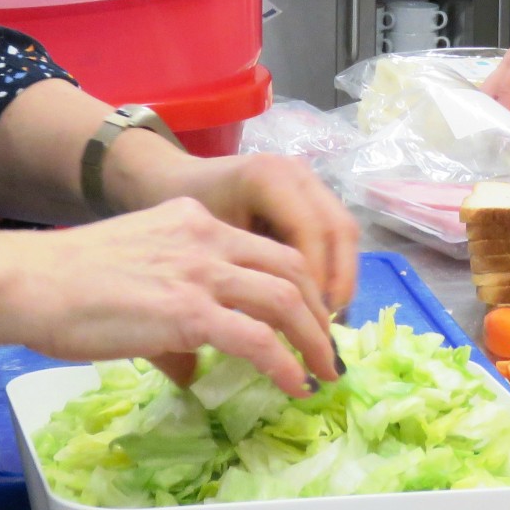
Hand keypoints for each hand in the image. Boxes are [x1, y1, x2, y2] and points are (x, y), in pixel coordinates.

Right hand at [9, 197, 341, 395]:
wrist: (27, 282)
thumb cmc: (64, 287)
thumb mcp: (134, 276)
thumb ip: (173, 316)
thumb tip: (193, 367)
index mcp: (193, 221)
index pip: (265, 247)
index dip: (298, 285)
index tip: (308, 319)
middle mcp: (205, 236)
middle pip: (290, 267)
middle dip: (318, 310)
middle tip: (328, 348)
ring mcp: (199, 272)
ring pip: (285, 297)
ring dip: (314, 338)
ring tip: (324, 371)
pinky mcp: (188, 311)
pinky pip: (257, 338)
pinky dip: (284, 363)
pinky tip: (293, 384)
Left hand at [166, 150, 359, 316]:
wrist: (167, 180)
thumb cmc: (175, 218)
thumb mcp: (202, 250)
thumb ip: (238, 283)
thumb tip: (270, 338)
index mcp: (266, 178)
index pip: (309, 232)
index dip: (315, 283)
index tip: (309, 327)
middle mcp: (293, 171)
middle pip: (338, 229)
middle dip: (337, 283)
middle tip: (327, 329)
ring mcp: (305, 177)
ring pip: (342, 229)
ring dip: (339, 277)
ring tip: (324, 321)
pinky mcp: (307, 190)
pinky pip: (331, 228)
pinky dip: (331, 266)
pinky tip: (316, 300)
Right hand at [482, 0, 509, 134]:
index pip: (507, 90)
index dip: (503, 115)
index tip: (502, 139)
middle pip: (490, 92)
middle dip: (488, 116)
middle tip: (492, 144)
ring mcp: (509, 69)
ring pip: (492, 95)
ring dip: (493, 115)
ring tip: (496, 141)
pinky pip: (502, 96)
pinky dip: (503, 112)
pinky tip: (505, 130)